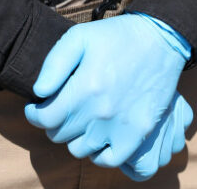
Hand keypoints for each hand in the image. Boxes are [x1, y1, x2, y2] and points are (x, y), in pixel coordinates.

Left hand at [24, 13, 190, 167]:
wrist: (160, 39)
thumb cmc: (116, 36)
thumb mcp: (79, 37)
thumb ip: (54, 64)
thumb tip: (39, 92)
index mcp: (85, 88)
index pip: (44, 119)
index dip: (35, 113)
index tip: (38, 106)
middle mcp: (101, 112)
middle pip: (59, 135)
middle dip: (55, 122)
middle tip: (63, 108)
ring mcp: (122, 126)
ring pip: (80, 149)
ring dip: (75, 136)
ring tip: (81, 119)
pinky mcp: (140, 132)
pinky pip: (110, 159)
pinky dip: (99, 153)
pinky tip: (98, 137)